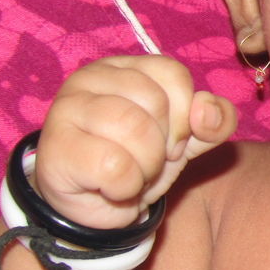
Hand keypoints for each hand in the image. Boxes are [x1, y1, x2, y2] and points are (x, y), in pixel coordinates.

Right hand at [34, 55, 237, 229]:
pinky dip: (125, 186)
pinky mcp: (56, 147)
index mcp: (127, 67)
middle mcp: (92, 76)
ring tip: (131, 173)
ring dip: (146, 166)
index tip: (170, 141)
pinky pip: (113, 165)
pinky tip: (113, 187)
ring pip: (134, 128)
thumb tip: (207, 110)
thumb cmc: (138, 160)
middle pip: (155, 101)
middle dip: (164, 145)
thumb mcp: (187, 139)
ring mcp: (68, 108)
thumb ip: (213, 120)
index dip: (183, 115)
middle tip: (147, 160)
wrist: (96, 203)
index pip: (173, 73)